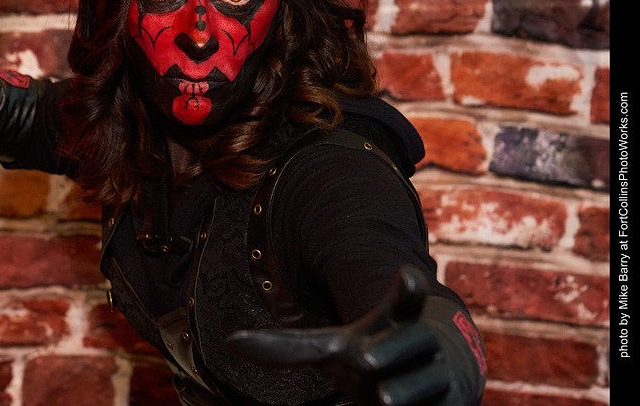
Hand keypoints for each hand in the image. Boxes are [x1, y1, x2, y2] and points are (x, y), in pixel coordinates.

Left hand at [227, 266, 455, 405]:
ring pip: (427, 384)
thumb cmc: (371, 358)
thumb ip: (286, 348)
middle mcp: (419, 346)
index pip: (402, 303)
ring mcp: (437, 378)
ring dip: (407, 391)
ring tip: (385, 398)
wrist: (429, 380)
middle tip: (365, 355)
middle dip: (392, 347)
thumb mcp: (330, 350)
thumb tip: (230, 343)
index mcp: (392, 323)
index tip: (408, 274)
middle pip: (412, 341)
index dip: (406, 290)